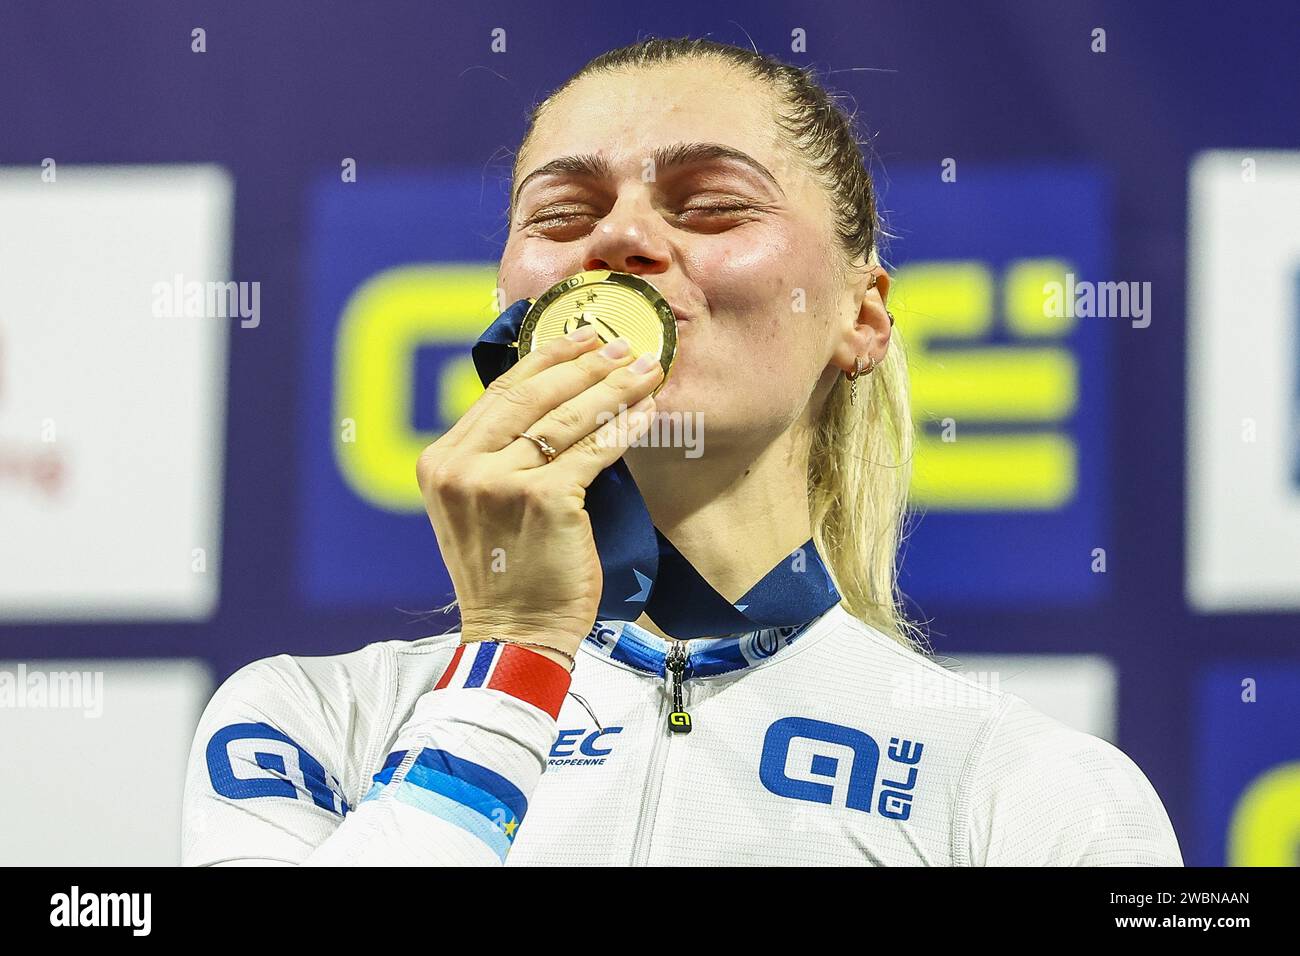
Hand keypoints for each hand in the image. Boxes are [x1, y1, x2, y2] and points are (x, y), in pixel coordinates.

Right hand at [417, 328, 662, 656]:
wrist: (513, 634)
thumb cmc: (505, 574)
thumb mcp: (476, 507)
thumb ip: (494, 457)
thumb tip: (551, 401)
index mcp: (441, 463)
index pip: (498, 394)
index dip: (545, 359)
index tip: (579, 339)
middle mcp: (464, 468)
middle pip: (532, 395)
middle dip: (585, 363)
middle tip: (621, 345)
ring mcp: (501, 483)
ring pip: (567, 418)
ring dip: (613, 386)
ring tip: (645, 369)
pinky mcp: (546, 500)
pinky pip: (594, 450)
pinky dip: (625, 426)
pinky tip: (646, 411)